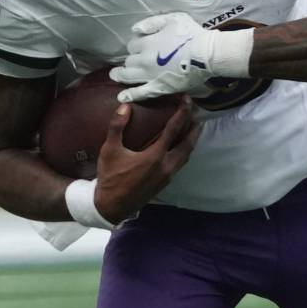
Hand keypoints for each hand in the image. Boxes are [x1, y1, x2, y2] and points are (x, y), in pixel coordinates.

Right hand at [93, 99, 198, 222]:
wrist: (112, 206)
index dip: (182, 113)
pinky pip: (181, 163)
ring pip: (186, 155)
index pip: (174, 130)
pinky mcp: (166, 182)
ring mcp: (167, 175)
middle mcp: (166, 166)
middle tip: (197, 113)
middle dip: (193, 127)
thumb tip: (125, 106)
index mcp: (155, 156)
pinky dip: (185, 151)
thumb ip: (117, 126)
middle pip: (187, 143)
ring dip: (191, 140)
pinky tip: (182, 146)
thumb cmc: (110, 177)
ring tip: (194, 127)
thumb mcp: (110, 150)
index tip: (188, 101)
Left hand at [110, 12, 215, 101]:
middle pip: (129, 60)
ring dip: (120, 75)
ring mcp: (150, 75)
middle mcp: (143, 60)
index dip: (138, 44)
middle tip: (134, 60)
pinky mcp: (159, 88)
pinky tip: (121, 97)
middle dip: (131, 59)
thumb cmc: (192, 35)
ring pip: (128, 76)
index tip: (145, 45)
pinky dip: (130, 95)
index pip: (133, 44)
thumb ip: (152, 22)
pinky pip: (141, 93)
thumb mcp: (172, 19)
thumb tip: (135, 29)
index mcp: (146, 42)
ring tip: (115, 75)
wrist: (206, 55)